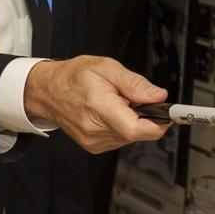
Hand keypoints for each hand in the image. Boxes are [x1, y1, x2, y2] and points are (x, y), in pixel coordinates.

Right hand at [22, 56, 168, 152]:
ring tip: (115, 104)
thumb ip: (135, 82)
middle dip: (144, 115)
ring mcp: (94, 141)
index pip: (138, 129)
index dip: (159, 122)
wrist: (45, 91)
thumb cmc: (71, 77)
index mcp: (98, 108)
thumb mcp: (105, 67)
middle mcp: (95, 130)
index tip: (169, 114)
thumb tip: (159, 96)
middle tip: (130, 98)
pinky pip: (122, 139)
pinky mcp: (94, 146)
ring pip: (132, 136)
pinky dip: (122, 126)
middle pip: (139, 132)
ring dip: (132, 121)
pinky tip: (109, 113)